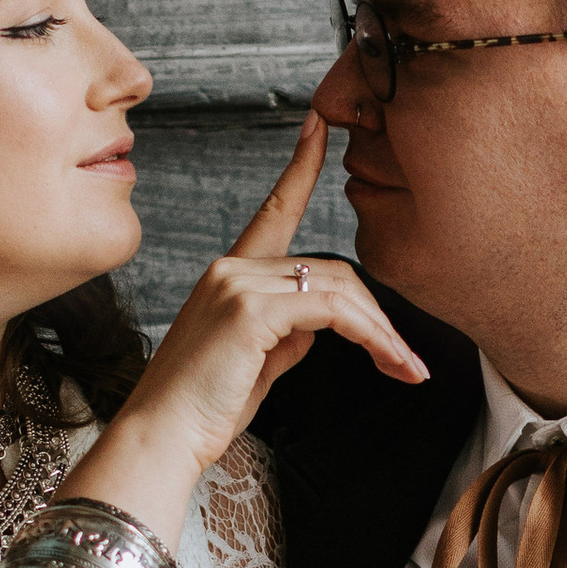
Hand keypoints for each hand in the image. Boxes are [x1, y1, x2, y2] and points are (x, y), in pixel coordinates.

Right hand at [108, 116, 427, 482]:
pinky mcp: (249, 311)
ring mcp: (238, 285)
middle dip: (377, 315)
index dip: (301, 167)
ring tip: (406, 370)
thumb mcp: (254, 365)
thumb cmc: (199, 413)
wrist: (160, 442)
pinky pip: (331, 311)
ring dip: (382, 331)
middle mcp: (231, 269)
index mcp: (229, 276)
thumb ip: (287, 336)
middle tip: (406, 361)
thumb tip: (321, 326)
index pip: (274, 210)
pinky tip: (386, 362)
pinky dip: (369, 335)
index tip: (320, 125)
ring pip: (337, 289)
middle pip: (331, 269)